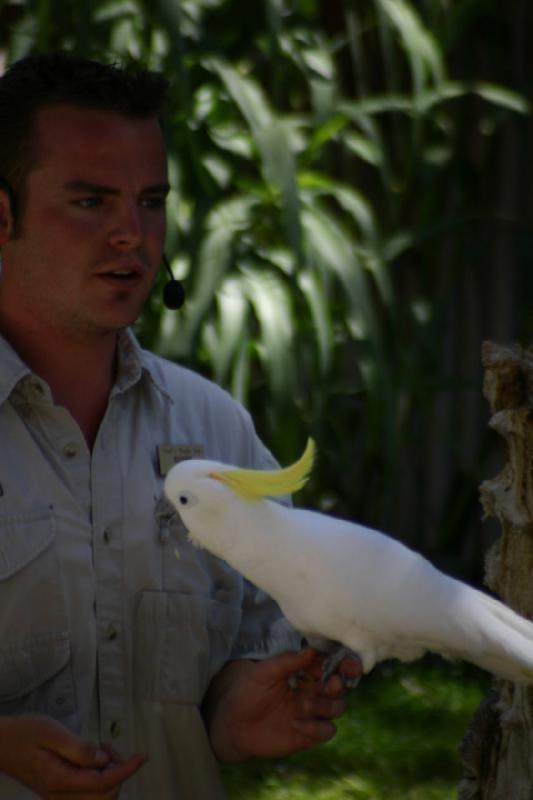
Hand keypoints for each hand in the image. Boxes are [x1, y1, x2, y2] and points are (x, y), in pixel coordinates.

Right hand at [0, 714, 145, 798]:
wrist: (2, 743)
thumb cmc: (24, 734)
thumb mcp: (53, 732)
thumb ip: (80, 748)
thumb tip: (103, 759)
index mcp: (59, 781)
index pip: (102, 783)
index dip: (126, 770)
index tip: (141, 757)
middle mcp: (60, 795)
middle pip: (104, 796)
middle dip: (118, 772)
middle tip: (110, 747)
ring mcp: (59, 796)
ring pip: (98, 798)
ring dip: (109, 774)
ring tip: (101, 750)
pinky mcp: (59, 792)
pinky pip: (87, 794)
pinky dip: (98, 777)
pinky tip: (94, 758)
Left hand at [204, 647, 360, 762]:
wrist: (232, 724)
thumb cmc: (246, 692)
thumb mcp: (263, 672)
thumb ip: (287, 662)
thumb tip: (311, 651)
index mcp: (303, 671)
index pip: (329, 664)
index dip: (343, 663)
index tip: (348, 665)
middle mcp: (311, 690)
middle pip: (339, 685)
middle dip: (338, 684)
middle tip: (328, 684)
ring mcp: (311, 712)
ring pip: (338, 707)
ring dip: (327, 705)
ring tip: (304, 705)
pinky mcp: (308, 734)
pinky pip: (327, 730)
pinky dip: (319, 727)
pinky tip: (299, 724)